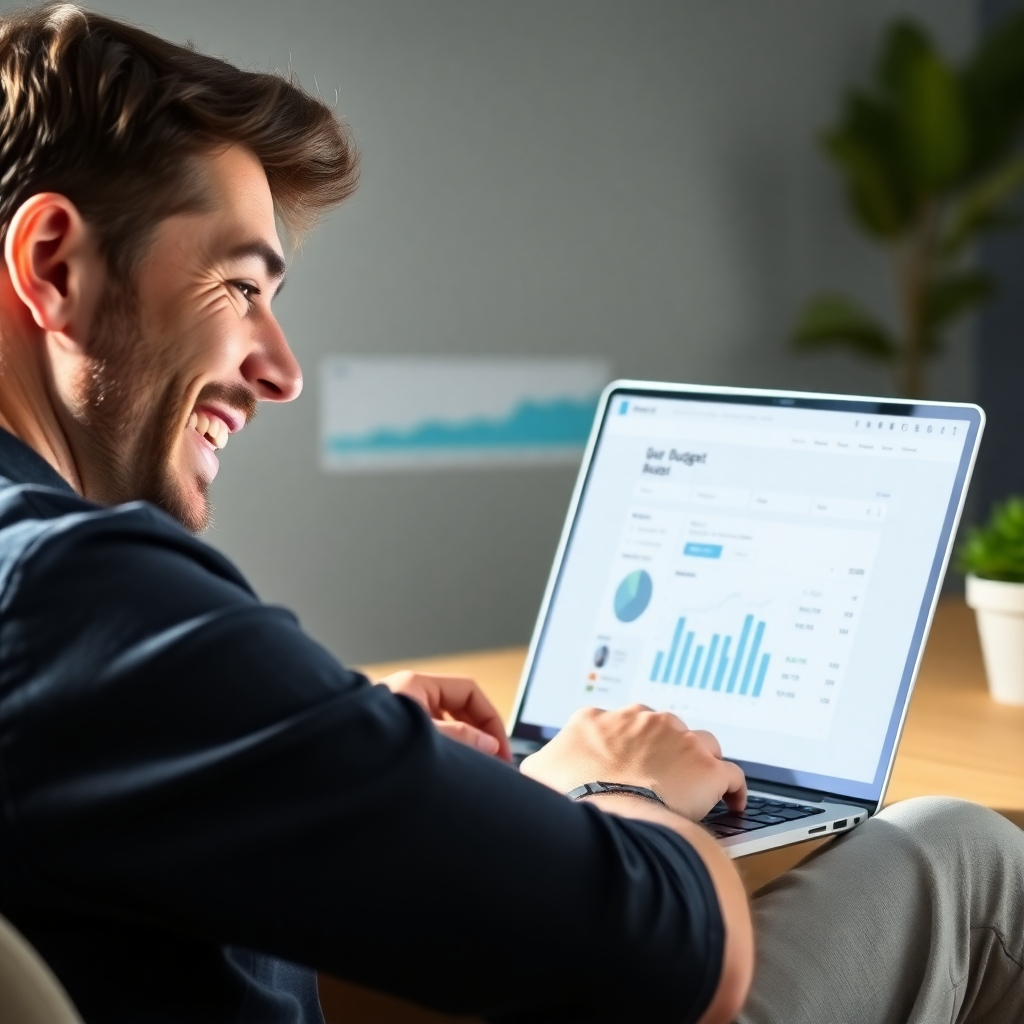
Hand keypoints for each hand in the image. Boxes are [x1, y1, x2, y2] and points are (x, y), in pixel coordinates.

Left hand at [380, 670, 511, 761]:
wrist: (327, 763)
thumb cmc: (368, 745)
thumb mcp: (424, 739)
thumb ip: (461, 739)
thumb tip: (491, 745)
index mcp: (417, 685)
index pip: (469, 692)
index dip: (491, 718)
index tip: (501, 747)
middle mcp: (410, 696)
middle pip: (460, 707)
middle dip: (482, 733)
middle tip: (496, 761)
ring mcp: (402, 717)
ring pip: (448, 725)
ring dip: (467, 744)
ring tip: (479, 769)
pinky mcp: (396, 738)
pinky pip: (433, 739)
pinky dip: (449, 752)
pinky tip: (456, 771)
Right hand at [520, 704, 745, 821]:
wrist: (604, 816)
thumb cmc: (569, 797)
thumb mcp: (538, 773)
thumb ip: (542, 763)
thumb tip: (537, 767)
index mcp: (599, 719)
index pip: (617, 724)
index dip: (625, 746)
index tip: (627, 764)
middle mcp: (641, 719)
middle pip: (660, 729)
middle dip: (662, 750)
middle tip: (659, 779)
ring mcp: (677, 741)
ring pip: (699, 743)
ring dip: (698, 762)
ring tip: (696, 786)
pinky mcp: (706, 769)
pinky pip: (730, 775)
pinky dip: (733, 788)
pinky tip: (732, 802)